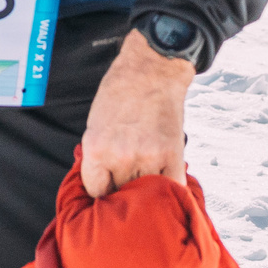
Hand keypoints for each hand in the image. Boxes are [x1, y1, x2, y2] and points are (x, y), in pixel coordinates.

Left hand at [79, 30, 194, 195]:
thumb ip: (97, 156)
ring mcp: (148, 157)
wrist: (150, 71)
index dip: (101, 192)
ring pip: (147, 196)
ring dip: (147, 195)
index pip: (94, 190)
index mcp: (96, 148)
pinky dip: (170, 193)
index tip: (108, 191)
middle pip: (121, 195)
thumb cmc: (119, 94)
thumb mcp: (94, 124)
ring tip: (147, 187)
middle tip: (128, 190)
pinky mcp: (172, 154)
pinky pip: (172, 188)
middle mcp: (120, 156)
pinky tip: (167, 191)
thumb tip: (102, 186)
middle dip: (123, 193)